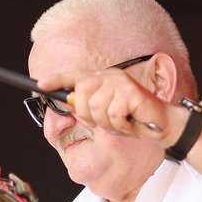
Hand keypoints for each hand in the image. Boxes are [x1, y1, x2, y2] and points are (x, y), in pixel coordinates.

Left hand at [36, 68, 184, 145]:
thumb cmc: (132, 119)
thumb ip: (88, 108)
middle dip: (89, 115)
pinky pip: (112, 114)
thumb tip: (69, 104)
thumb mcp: (105, 114)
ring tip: (121, 122)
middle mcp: (109, 76)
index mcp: (101, 79)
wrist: (160, 124)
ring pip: (95, 108)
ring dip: (107, 123)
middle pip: (81, 96)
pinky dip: (120, 125)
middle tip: (107, 121)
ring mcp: (119, 82)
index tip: (41, 85)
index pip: (74, 76)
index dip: (56, 80)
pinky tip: (130, 122)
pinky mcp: (130, 92)